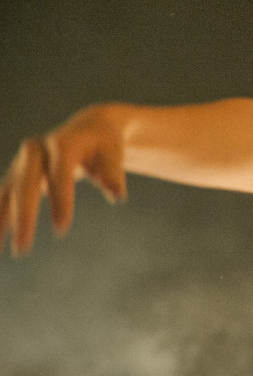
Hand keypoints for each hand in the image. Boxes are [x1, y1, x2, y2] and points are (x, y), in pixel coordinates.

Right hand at [2, 105, 126, 255]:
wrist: (88, 127)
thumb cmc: (104, 144)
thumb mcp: (113, 153)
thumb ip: (113, 173)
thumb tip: (117, 195)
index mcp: (63, 143)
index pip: (60, 174)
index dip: (60, 200)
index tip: (61, 229)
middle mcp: (36, 150)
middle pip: (26, 184)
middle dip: (23, 216)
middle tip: (23, 248)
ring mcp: (22, 161)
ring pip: (7, 192)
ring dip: (0, 219)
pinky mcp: (17, 173)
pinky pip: (4, 196)